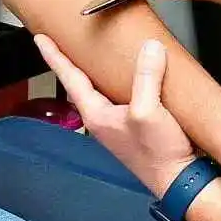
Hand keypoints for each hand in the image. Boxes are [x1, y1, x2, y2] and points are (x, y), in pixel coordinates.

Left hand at [35, 36, 196, 194]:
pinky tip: (133, 75)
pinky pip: (123, 96)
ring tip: (93, 54)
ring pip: (101, 90)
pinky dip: (121, 82)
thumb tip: (150, 48)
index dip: (54, 56)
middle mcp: (103, 120)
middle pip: (81, 84)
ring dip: (96, 72)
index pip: (69, 78)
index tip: (40, 39)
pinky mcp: (137, 126)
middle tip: (63, 42)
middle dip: (72, 62)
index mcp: (97, 115)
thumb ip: (146, 77)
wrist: (179, 181)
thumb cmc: (159, 155)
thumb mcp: (149, 110)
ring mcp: (118, 124)